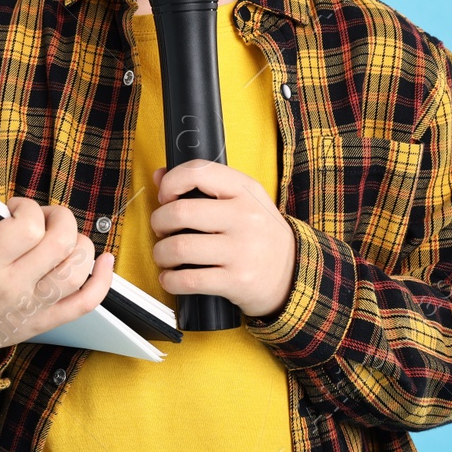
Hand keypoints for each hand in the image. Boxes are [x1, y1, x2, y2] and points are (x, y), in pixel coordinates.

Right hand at [0, 197, 115, 373]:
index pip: (27, 228)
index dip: (28, 208)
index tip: (15, 209)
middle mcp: (14, 287)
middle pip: (60, 243)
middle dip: (59, 218)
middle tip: (42, 217)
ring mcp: (34, 307)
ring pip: (77, 269)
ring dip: (79, 242)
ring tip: (60, 234)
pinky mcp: (47, 321)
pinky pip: (85, 304)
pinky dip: (102, 282)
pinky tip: (105, 261)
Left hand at [150, 160, 296, 317]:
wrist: (293, 274)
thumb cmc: (260, 234)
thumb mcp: (242, 201)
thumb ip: (202, 186)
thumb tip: (159, 175)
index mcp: (245, 190)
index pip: (198, 171)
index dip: (171, 182)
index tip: (165, 196)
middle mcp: (245, 217)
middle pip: (180, 212)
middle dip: (158, 222)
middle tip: (161, 229)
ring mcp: (242, 250)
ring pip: (179, 248)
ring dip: (161, 253)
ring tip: (165, 255)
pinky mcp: (236, 281)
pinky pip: (188, 280)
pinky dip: (170, 280)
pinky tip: (171, 277)